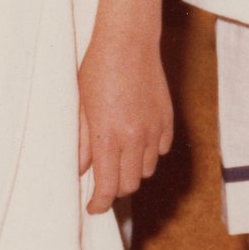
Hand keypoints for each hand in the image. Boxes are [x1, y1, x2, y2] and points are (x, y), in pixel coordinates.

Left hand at [76, 30, 172, 213]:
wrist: (128, 42)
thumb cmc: (97, 69)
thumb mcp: (81, 106)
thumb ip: (81, 142)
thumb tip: (81, 170)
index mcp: (107, 136)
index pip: (108, 186)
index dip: (99, 203)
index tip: (93, 207)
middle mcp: (134, 138)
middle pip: (129, 184)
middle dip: (115, 189)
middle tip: (103, 184)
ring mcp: (153, 130)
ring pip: (147, 170)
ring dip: (133, 171)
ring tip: (119, 158)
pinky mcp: (167, 120)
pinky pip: (161, 150)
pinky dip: (149, 153)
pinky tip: (137, 141)